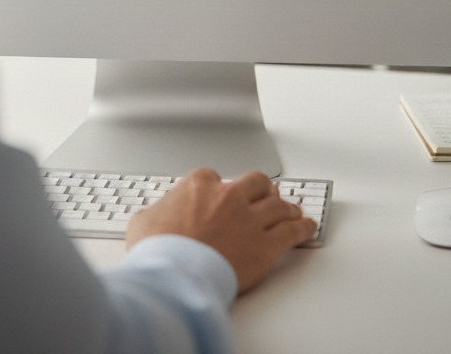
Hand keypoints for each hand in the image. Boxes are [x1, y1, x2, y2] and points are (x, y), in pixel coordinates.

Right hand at [125, 168, 316, 293]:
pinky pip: (292, 231)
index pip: (214, 176)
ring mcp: (250, 218)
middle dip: (262, 188)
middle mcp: (229, 195)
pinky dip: (302, 227)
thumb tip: (151, 216)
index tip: (221, 196)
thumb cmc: (158, 250)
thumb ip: (154, 212)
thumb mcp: (143, 222)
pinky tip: (307, 227)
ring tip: (291, 210)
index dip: (219, 188)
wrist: (175, 274)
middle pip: (255, 183)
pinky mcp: (267, 244)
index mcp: (199, 185)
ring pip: (278, 204)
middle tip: (265, 194)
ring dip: (285, 207)